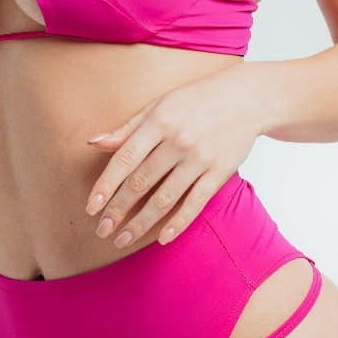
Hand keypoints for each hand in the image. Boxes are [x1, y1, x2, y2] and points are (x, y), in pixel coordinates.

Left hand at [83, 61, 268, 249]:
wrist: (247, 98)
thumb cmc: (196, 100)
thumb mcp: (159, 105)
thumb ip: (127, 128)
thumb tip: (93, 143)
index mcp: (159, 121)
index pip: (124, 159)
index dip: (105, 186)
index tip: (91, 208)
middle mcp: (178, 140)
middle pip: (141, 182)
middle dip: (118, 210)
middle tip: (102, 230)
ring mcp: (200, 158)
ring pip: (165, 198)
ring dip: (141, 223)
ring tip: (123, 239)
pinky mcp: (220, 171)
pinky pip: (195, 203)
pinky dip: (177, 223)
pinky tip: (162, 239)